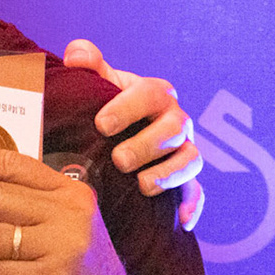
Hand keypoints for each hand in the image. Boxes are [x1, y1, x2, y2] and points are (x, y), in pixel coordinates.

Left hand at [64, 38, 205, 231]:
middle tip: (119, 160)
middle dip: (147, 144)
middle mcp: (175, 121)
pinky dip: (192, 205)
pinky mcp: (186, 181)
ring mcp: (183, 151)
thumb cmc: (106, 108)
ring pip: (190, 160)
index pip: (151, 93)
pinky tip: (181, 220)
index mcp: (154, 95)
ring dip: (168, 174)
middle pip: (175, 128)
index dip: (128, 107)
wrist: (115, 137)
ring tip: (142, 186)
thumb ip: (88, 67)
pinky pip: (197, 193)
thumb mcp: (97, 87)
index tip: (101, 123)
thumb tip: (77, 54)